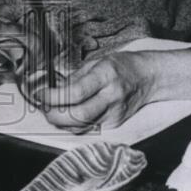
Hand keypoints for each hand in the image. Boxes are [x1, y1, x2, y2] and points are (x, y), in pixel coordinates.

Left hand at [37, 52, 156, 131]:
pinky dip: (74, 125)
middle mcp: (112, 96)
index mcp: (106, 75)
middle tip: (44, 108)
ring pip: (81, 126)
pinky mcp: (115, 123)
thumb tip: (52, 91)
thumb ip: (75, 78)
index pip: (75, 93)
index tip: (41, 95)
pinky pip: (88, 128)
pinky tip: (68, 116)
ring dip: (61, 122)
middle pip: (78, 116)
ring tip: (53, 112)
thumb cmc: (122, 66)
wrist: (149, 77)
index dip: (53, 97)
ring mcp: (115, 112)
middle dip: (54, 115)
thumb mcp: (97, 62)